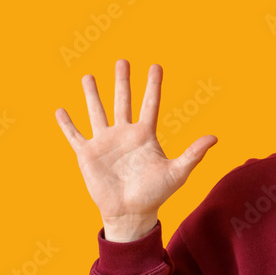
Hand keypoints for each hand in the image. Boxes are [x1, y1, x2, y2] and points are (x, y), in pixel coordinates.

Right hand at [55, 59, 217, 240]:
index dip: (153, 85)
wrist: (131, 213)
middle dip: (123, 81)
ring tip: (88, 76)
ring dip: (92, 94)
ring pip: (97, 112)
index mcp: (145, 135)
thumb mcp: (177, 172)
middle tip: (122, 61)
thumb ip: (193, 154)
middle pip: (123, 101)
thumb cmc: (155, 194)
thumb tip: (215, 137)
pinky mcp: (87, 155)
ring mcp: (105, 143)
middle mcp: (124, 134)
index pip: (150, 104)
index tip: (156, 66)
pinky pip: (74, 135)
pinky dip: (67, 124)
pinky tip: (60, 110)